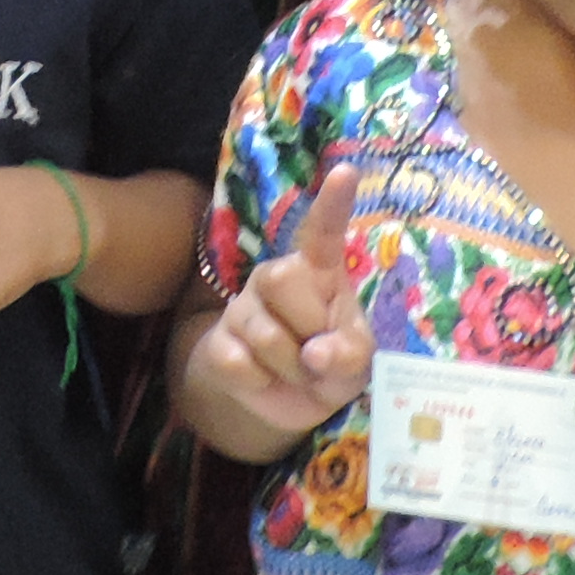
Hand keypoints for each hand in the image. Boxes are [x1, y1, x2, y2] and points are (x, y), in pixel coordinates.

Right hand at [182, 165, 373, 456]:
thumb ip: (351, 354)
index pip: (323, 231)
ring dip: (291, 368)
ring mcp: (242, 308)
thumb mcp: (356, 363)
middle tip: (319, 353)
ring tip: (298, 374)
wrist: (287, 403)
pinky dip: (262, 384)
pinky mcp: (218, 342)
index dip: (333, 203)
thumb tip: (316, 353)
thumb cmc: (330, 365)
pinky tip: (266, 380)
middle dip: (307, 325)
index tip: (346, 172)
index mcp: (319, 271)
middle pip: (281, 278)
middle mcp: (277, 278)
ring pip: (264, 333)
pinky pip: (238, 363)